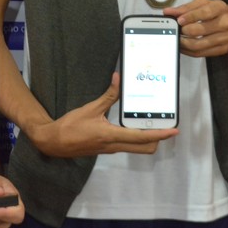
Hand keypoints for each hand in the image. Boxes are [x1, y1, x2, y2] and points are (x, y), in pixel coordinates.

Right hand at [27, 73, 177, 156]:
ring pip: (136, 148)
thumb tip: (119, 78)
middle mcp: (114, 146)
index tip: (173, 130)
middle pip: (144, 148)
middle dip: (157, 139)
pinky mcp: (106, 148)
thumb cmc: (70, 126)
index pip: (142, 137)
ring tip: (152, 123)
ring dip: (147, 138)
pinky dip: (135, 137)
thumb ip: (108, 95)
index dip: (160, 134)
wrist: (53, 142)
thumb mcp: (90, 108)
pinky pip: (126, 145)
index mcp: (111, 136)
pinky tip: (133, 124)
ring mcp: (110, 149)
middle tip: (165, 125)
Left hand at [165, 0, 227, 57]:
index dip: (190, 17)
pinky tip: (183, 47)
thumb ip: (186, 7)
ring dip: (184, 43)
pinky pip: (202, 53)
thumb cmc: (218, 12)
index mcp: (220, 8)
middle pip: (201, 30)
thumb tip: (169, 12)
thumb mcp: (204, 3)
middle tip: (176, 30)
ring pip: (200, 45)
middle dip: (185, 31)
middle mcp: (226, 23)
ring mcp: (225, 38)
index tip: (179, 20)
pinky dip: (189, 51)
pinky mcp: (223, 50)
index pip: (205, 13)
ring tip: (177, 39)